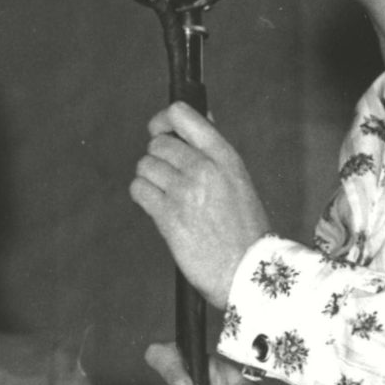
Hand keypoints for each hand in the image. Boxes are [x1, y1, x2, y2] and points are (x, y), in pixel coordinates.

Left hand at [129, 105, 271, 308]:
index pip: (182, 114)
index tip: (160, 129)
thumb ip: (215, 149)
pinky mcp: (167, 216)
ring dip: (149, 178)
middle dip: (158, 158)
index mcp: (224, 156)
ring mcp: (184, 191)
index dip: (163, 120)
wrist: (246, 270)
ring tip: (164, 193)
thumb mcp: (238, 179)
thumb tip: (198, 116)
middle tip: (168, 176)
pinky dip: (142, 195)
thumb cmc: (245, 229)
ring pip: (145, 165)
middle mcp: (203, 168)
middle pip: (158, 143)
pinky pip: (139, 190)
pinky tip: (155, 205)